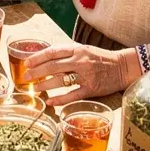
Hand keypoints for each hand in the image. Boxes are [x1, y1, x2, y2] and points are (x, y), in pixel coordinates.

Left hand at [22, 43, 141, 105]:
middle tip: (26, 77)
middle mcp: (80, 61)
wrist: (123, 67)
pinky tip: (49, 101)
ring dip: (45, 85)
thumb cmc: (101, 58)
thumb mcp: (84, 50)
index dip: (38, 57)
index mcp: (77, 49)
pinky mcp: (91, 89)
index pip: (53, 52)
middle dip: (37, 72)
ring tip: (34, 89)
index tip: (27, 63)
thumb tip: (46, 58)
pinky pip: (72, 95)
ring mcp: (86, 76)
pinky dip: (59, 98)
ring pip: (61, 80)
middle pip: (53, 66)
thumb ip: (68, 53)